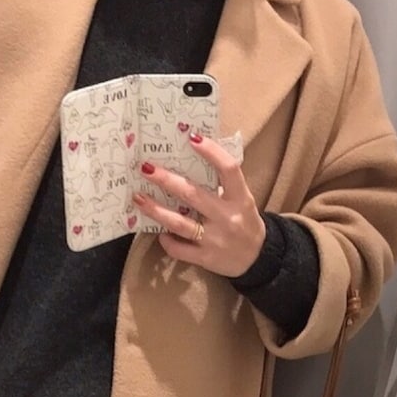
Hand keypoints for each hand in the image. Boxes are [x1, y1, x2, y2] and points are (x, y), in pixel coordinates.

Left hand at [133, 133, 265, 277]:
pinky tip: (159, 232)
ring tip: (138, 198)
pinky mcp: (206, 258)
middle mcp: (228, 217)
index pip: (229, 169)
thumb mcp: (242, 200)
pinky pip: (179, 249)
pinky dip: (167, 241)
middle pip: (193, 194)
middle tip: (146, 168)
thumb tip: (192, 158)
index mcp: (241, 198)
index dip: (211, 152)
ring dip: (155, 210)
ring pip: (179, 223)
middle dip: (166, 180)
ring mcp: (215, 240)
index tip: (192, 138)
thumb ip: (223, 184)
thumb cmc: (244, 222)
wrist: (258, 259)